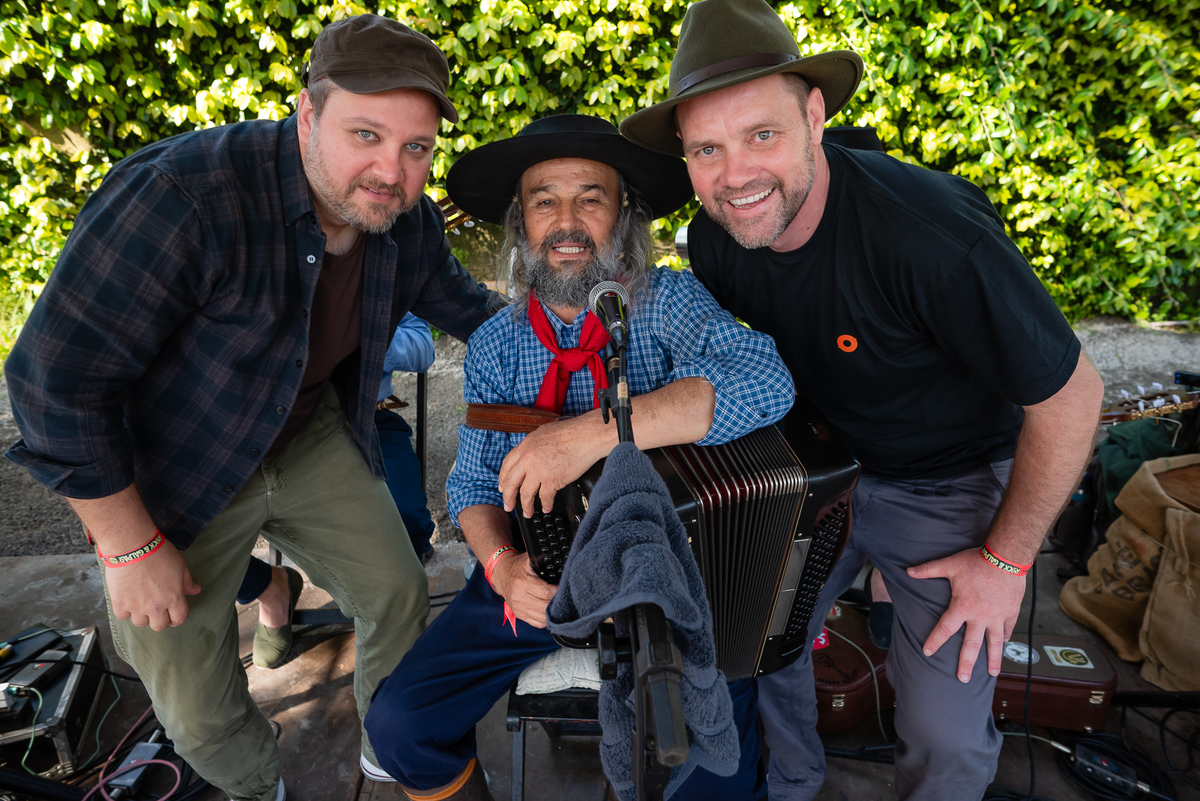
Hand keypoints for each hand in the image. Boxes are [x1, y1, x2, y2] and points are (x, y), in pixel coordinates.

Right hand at [106, 541, 200, 630]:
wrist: (132, 546)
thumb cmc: (158, 552)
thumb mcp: (180, 565)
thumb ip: (187, 581)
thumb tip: (195, 590)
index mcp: (174, 598)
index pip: (179, 619)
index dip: (177, 618)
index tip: (173, 614)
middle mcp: (156, 607)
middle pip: (159, 626)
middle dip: (160, 619)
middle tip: (157, 609)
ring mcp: (136, 607)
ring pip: (140, 623)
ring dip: (142, 615)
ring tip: (141, 601)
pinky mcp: (119, 603)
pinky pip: (123, 616)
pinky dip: (125, 610)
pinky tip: (128, 599)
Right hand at [491, 554, 557, 627]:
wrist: (502, 575)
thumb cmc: (517, 567)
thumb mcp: (528, 559)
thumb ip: (542, 559)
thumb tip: (556, 557)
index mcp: (522, 582)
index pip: (546, 592)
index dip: (557, 591)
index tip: (563, 587)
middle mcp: (519, 597)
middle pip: (545, 606)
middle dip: (556, 602)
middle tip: (563, 596)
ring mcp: (518, 608)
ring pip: (542, 617)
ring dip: (552, 612)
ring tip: (557, 604)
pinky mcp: (519, 615)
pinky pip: (537, 623)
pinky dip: (546, 619)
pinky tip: (549, 611)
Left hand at [498, 416, 604, 516]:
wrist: (586, 436)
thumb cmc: (571, 432)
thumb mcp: (543, 433)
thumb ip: (533, 446)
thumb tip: (529, 455)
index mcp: (525, 446)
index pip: (506, 466)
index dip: (503, 479)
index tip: (502, 487)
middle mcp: (528, 459)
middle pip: (511, 482)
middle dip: (508, 497)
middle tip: (508, 505)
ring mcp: (539, 470)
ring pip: (526, 494)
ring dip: (526, 506)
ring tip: (528, 512)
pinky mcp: (552, 480)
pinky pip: (545, 497)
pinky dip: (546, 505)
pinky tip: (546, 508)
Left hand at [907, 547, 1025, 681]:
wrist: (1006, 557)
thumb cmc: (977, 561)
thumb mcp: (950, 564)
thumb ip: (929, 570)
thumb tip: (908, 571)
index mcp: (962, 608)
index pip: (945, 629)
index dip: (935, 641)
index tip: (927, 652)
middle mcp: (980, 617)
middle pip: (971, 646)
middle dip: (966, 664)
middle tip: (962, 679)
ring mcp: (997, 617)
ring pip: (995, 644)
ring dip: (993, 659)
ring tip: (991, 674)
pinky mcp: (1011, 612)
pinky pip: (1008, 629)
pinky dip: (1005, 638)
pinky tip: (1004, 645)